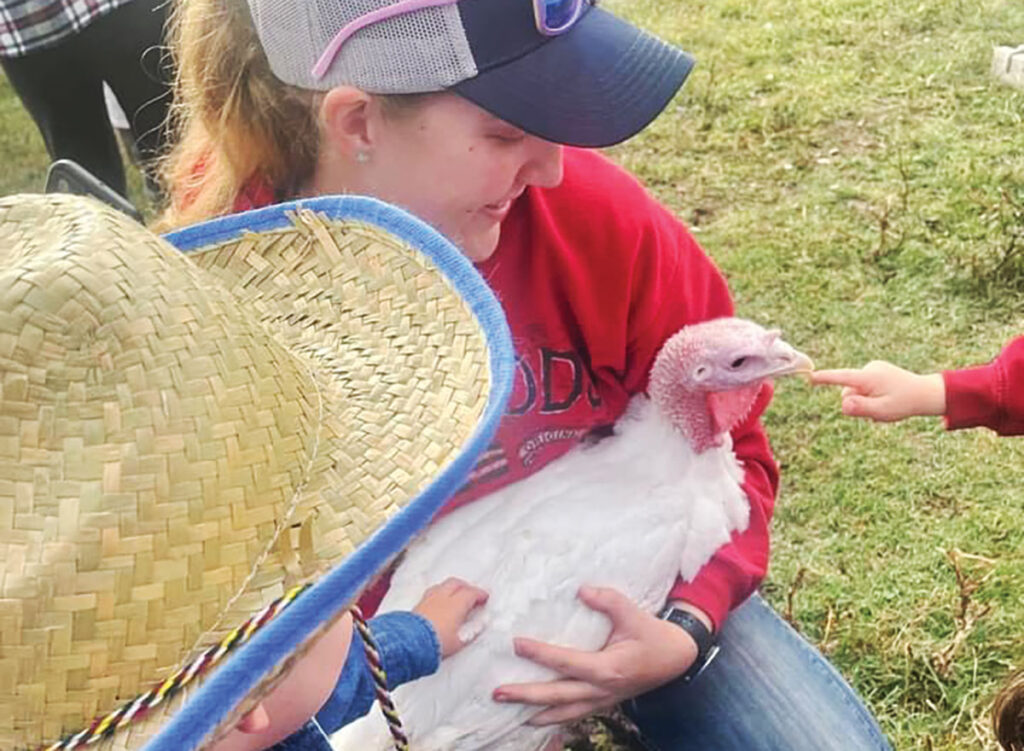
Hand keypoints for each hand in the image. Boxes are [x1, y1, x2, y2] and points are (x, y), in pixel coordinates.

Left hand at [413, 577, 488, 657]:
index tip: (484, 597)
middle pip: (456, 583)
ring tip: (454, 594)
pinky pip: (431, 592)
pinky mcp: (418, 604)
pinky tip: (438, 601)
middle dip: (466, 586)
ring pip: (442, 585)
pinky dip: (439, 594)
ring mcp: (429, 599)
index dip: (479, 594)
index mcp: (456, 604)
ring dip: (451, 588)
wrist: (412, 643)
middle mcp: (443, 597)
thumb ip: (470, 634)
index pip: (471, 593)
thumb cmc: (437, 642)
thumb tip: (476, 629)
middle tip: (471, 593)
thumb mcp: (459, 642)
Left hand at [492, 586, 697, 725]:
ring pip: (564, 712)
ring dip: (536, 713)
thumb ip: (609, 600)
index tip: (516, 644)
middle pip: (558, 696)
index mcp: (609, 669)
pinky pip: (574, 715)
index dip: (540, 654)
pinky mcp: (603, 703)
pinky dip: (553, 718)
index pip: (567, 662)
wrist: (677, 659)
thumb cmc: (653, 635)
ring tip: (509, 712)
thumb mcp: (634, 614)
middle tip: (497, 693)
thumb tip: (582, 590)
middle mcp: (602, 690)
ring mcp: (602, 701)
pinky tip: (535, 718)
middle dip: (526, 695)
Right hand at [810, 361, 945, 421]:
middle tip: (878, 411)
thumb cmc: (905, 403)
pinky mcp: (877, 371)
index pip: (841, 377)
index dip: (824, 378)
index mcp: (869, 377)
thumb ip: (861, 408)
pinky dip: (871, 395)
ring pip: (856, 390)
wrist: (927, 393)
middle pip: (848, 390)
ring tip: (886, 405)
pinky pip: (864, 386)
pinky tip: (887, 399)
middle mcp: (869, 369)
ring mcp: (874, 368)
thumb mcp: (882, 411)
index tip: (809, 377)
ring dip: (866, 400)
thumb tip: (843, 404)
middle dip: (857, 403)